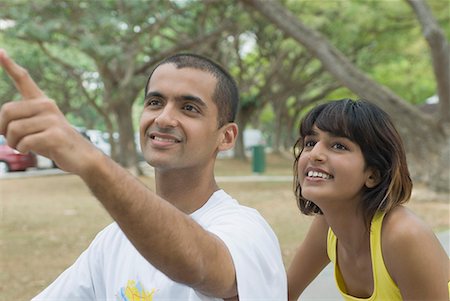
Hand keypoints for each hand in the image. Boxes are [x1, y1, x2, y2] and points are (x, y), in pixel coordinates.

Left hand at [0, 49, 100, 173]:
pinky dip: (22, 149)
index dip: (10, 65)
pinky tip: (30, 151)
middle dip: (3, 128)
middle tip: (12, 139)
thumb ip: (19, 122)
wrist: (82, 157)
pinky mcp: (55, 134)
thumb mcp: (36, 129)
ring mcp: (52, 119)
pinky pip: (25, 141)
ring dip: (13, 142)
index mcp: (42, 102)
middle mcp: (47, 105)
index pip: (24, 79)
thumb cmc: (55, 143)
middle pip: (7, 110)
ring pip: (13, 128)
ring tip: (23, 147)